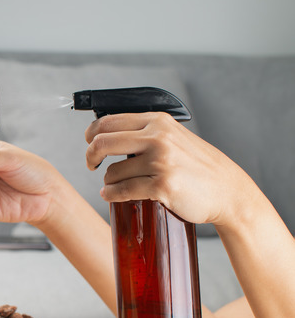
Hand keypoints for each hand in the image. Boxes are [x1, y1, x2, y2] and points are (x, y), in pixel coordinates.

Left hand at [84, 112, 252, 225]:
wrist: (228, 191)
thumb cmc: (198, 166)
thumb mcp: (174, 138)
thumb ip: (147, 133)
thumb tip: (108, 134)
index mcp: (158, 122)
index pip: (109, 121)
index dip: (91, 134)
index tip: (89, 143)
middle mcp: (158, 138)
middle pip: (102, 142)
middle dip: (90, 155)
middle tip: (91, 164)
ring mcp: (161, 161)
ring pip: (112, 172)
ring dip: (108, 181)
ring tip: (116, 186)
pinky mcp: (163, 185)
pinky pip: (122, 190)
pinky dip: (112, 195)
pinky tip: (111, 196)